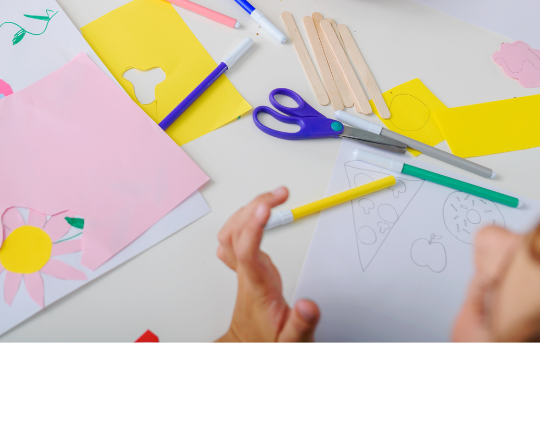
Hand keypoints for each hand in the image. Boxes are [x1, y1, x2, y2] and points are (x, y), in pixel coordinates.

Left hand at [215, 187, 319, 342]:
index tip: (266, 208)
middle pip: (235, 232)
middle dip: (254, 207)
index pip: (246, 251)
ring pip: (231, 231)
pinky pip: (235, 236)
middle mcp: (245, 272)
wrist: (250, 346)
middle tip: (279, 194)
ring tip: (274, 196)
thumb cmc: (269, 341)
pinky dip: (245, 219)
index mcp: (256, 286)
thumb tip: (309, 305)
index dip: (254, 226)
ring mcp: (243, 267)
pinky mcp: (247, 265)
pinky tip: (258, 212)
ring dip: (249, 209)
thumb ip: (301, 324)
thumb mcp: (291, 342)